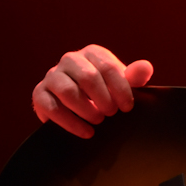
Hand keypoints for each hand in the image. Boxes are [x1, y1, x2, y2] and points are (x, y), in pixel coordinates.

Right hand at [31, 44, 153, 137]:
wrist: (80, 105)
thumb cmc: (107, 91)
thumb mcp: (123, 83)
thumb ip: (134, 76)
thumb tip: (145, 68)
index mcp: (93, 53)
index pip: (108, 67)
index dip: (120, 89)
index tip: (127, 107)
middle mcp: (70, 59)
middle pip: (87, 77)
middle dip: (103, 99)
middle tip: (111, 114)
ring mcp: (52, 75)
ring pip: (67, 91)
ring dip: (86, 110)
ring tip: (98, 120)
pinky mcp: (40, 93)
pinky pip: (50, 107)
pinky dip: (70, 122)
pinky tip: (85, 131)